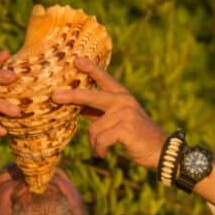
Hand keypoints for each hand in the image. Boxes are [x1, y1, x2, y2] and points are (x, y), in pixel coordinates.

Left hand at [51, 57, 166, 168]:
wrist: (160, 150)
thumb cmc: (136, 136)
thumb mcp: (120, 119)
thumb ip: (101, 111)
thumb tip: (78, 107)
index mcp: (122, 96)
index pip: (104, 78)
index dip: (90, 68)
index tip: (76, 60)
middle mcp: (123, 101)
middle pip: (91, 96)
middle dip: (72, 96)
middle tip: (55, 96)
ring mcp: (125, 113)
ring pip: (94, 129)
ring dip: (94, 144)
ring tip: (99, 150)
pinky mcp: (125, 128)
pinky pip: (100, 140)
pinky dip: (99, 150)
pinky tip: (102, 154)